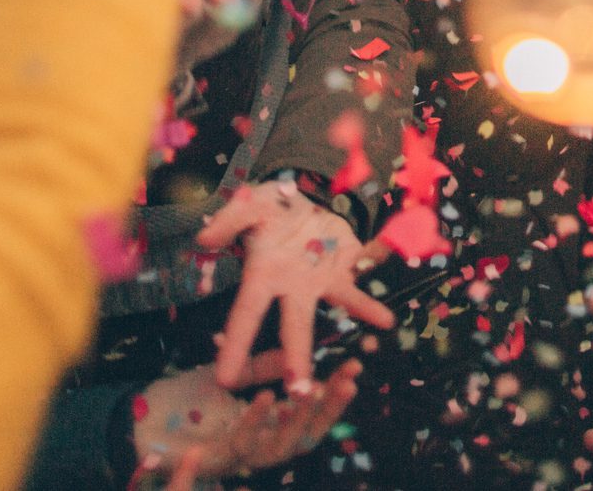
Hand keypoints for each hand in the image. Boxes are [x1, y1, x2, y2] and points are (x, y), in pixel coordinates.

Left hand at [136, 352, 360, 485]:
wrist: (146, 427)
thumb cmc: (190, 404)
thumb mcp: (235, 378)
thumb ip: (265, 367)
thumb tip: (296, 349)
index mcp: (271, 430)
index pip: (315, 414)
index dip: (337, 395)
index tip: (356, 368)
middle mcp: (264, 447)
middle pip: (309, 434)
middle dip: (331, 409)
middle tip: (349, 382)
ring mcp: (244, 457)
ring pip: (282, 446)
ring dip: (301, 419)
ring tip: (312, 389)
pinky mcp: (220, 459)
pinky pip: (243, 442)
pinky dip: (256, 420)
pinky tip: (267, 396)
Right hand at [195, 182, 394, 391]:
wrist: (301, 199)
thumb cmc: (268, 209)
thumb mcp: (248, 205)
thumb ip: (230, 219)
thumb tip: (205, 239)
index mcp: (263, 276)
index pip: (246, 315)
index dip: (235, 346)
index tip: (225, 379)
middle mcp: (292, 287)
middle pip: (294, 327)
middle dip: (295, 360)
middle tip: (298, 393)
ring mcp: (321, 282)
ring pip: (332, 312)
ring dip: (343, 332)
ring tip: (358, 362)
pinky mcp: (345, 269)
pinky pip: (360, 283)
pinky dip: (372, 298)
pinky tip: (387, 318)